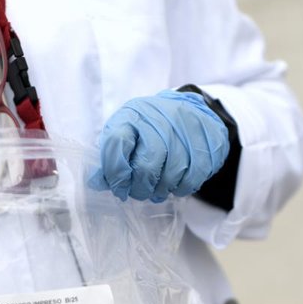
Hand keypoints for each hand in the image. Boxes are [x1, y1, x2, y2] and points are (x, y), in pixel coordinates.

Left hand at [89, 90, 228, 202]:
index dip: (115, 173)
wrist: (192, 111)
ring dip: (161, 191)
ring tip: (157, 190)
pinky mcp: (206, 144)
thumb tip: (95, 183)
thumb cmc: (152, 127)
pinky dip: (181, 188)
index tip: (118, 187)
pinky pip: (192, 178)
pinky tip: (175, 184)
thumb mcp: (127, 134)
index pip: (117, 144)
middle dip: (140, 188)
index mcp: (133, 115)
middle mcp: (159, 119)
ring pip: (171, 175)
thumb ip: (111, 158)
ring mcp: (186, 130)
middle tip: (139, 192)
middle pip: (146, 165)